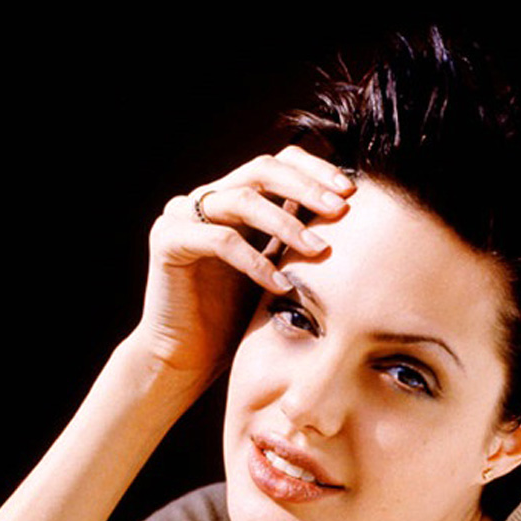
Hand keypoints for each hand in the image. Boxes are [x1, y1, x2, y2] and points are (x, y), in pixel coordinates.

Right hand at [134, 145, 355, 388]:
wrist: (188, 356)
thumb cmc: (236, 319)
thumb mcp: (278, 271)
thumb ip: (298, 242)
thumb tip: (352, 221)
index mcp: (235, 199)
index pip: (278, 164)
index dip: (314, 170)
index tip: (350, 193)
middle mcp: (208, 199)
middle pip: (261, 169)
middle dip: (306, 186)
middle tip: (340, 208)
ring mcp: (183, 215)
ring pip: (242, 199)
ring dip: (286, 223)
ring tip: (319, 250)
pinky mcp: (168, 241)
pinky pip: (220, 241)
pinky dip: (255, 262)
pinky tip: (282, 285)